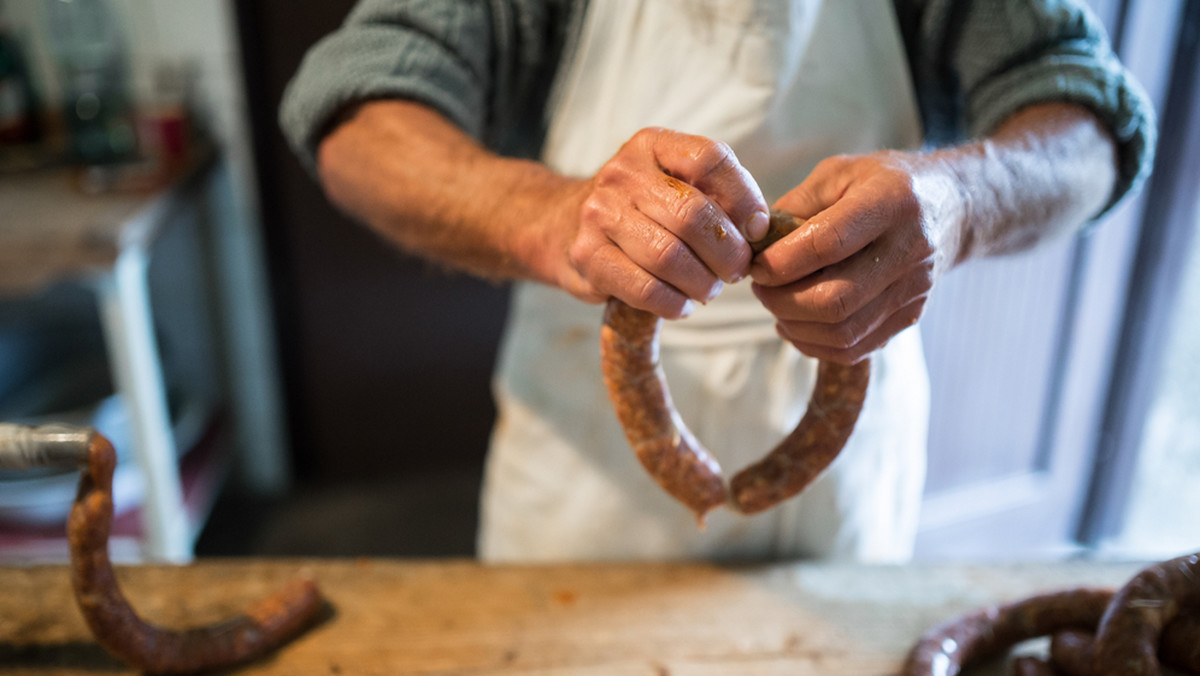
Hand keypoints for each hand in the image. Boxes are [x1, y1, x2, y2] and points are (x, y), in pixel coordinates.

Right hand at [565, 127, 769, 318]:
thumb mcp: (672, 183)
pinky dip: (673, 303)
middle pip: (693, 214)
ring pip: (669, 256)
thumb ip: (715, 195)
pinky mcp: (587, 256)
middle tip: (734, 272)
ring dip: (702, 283)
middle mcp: (622, 173)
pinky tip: (681, 305)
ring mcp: (599, 213)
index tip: (756, 231)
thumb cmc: (639, 210)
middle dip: (727, 253)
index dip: (744, 197)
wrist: (562, 225)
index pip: (710, 159)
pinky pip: (644, 288)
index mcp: (653, 145)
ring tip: (707, 289)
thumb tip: (759, 229)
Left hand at [750, 151, 965, 363]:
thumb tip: (754, 243)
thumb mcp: (839, 173)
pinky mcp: (911, 316)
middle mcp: (910, 249)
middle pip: (835, 300)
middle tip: (760, 286)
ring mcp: (914, 289)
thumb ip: (795, 204)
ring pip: (842, 332)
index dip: (781, 261)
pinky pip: (854, 348)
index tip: (756, 264)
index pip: (828, 244)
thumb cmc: (883, 183)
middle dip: (781, 300)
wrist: (951, 205)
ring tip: (775, 303)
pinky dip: (813, 344)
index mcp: (891, 202)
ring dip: (793, 325)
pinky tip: (795, 324)